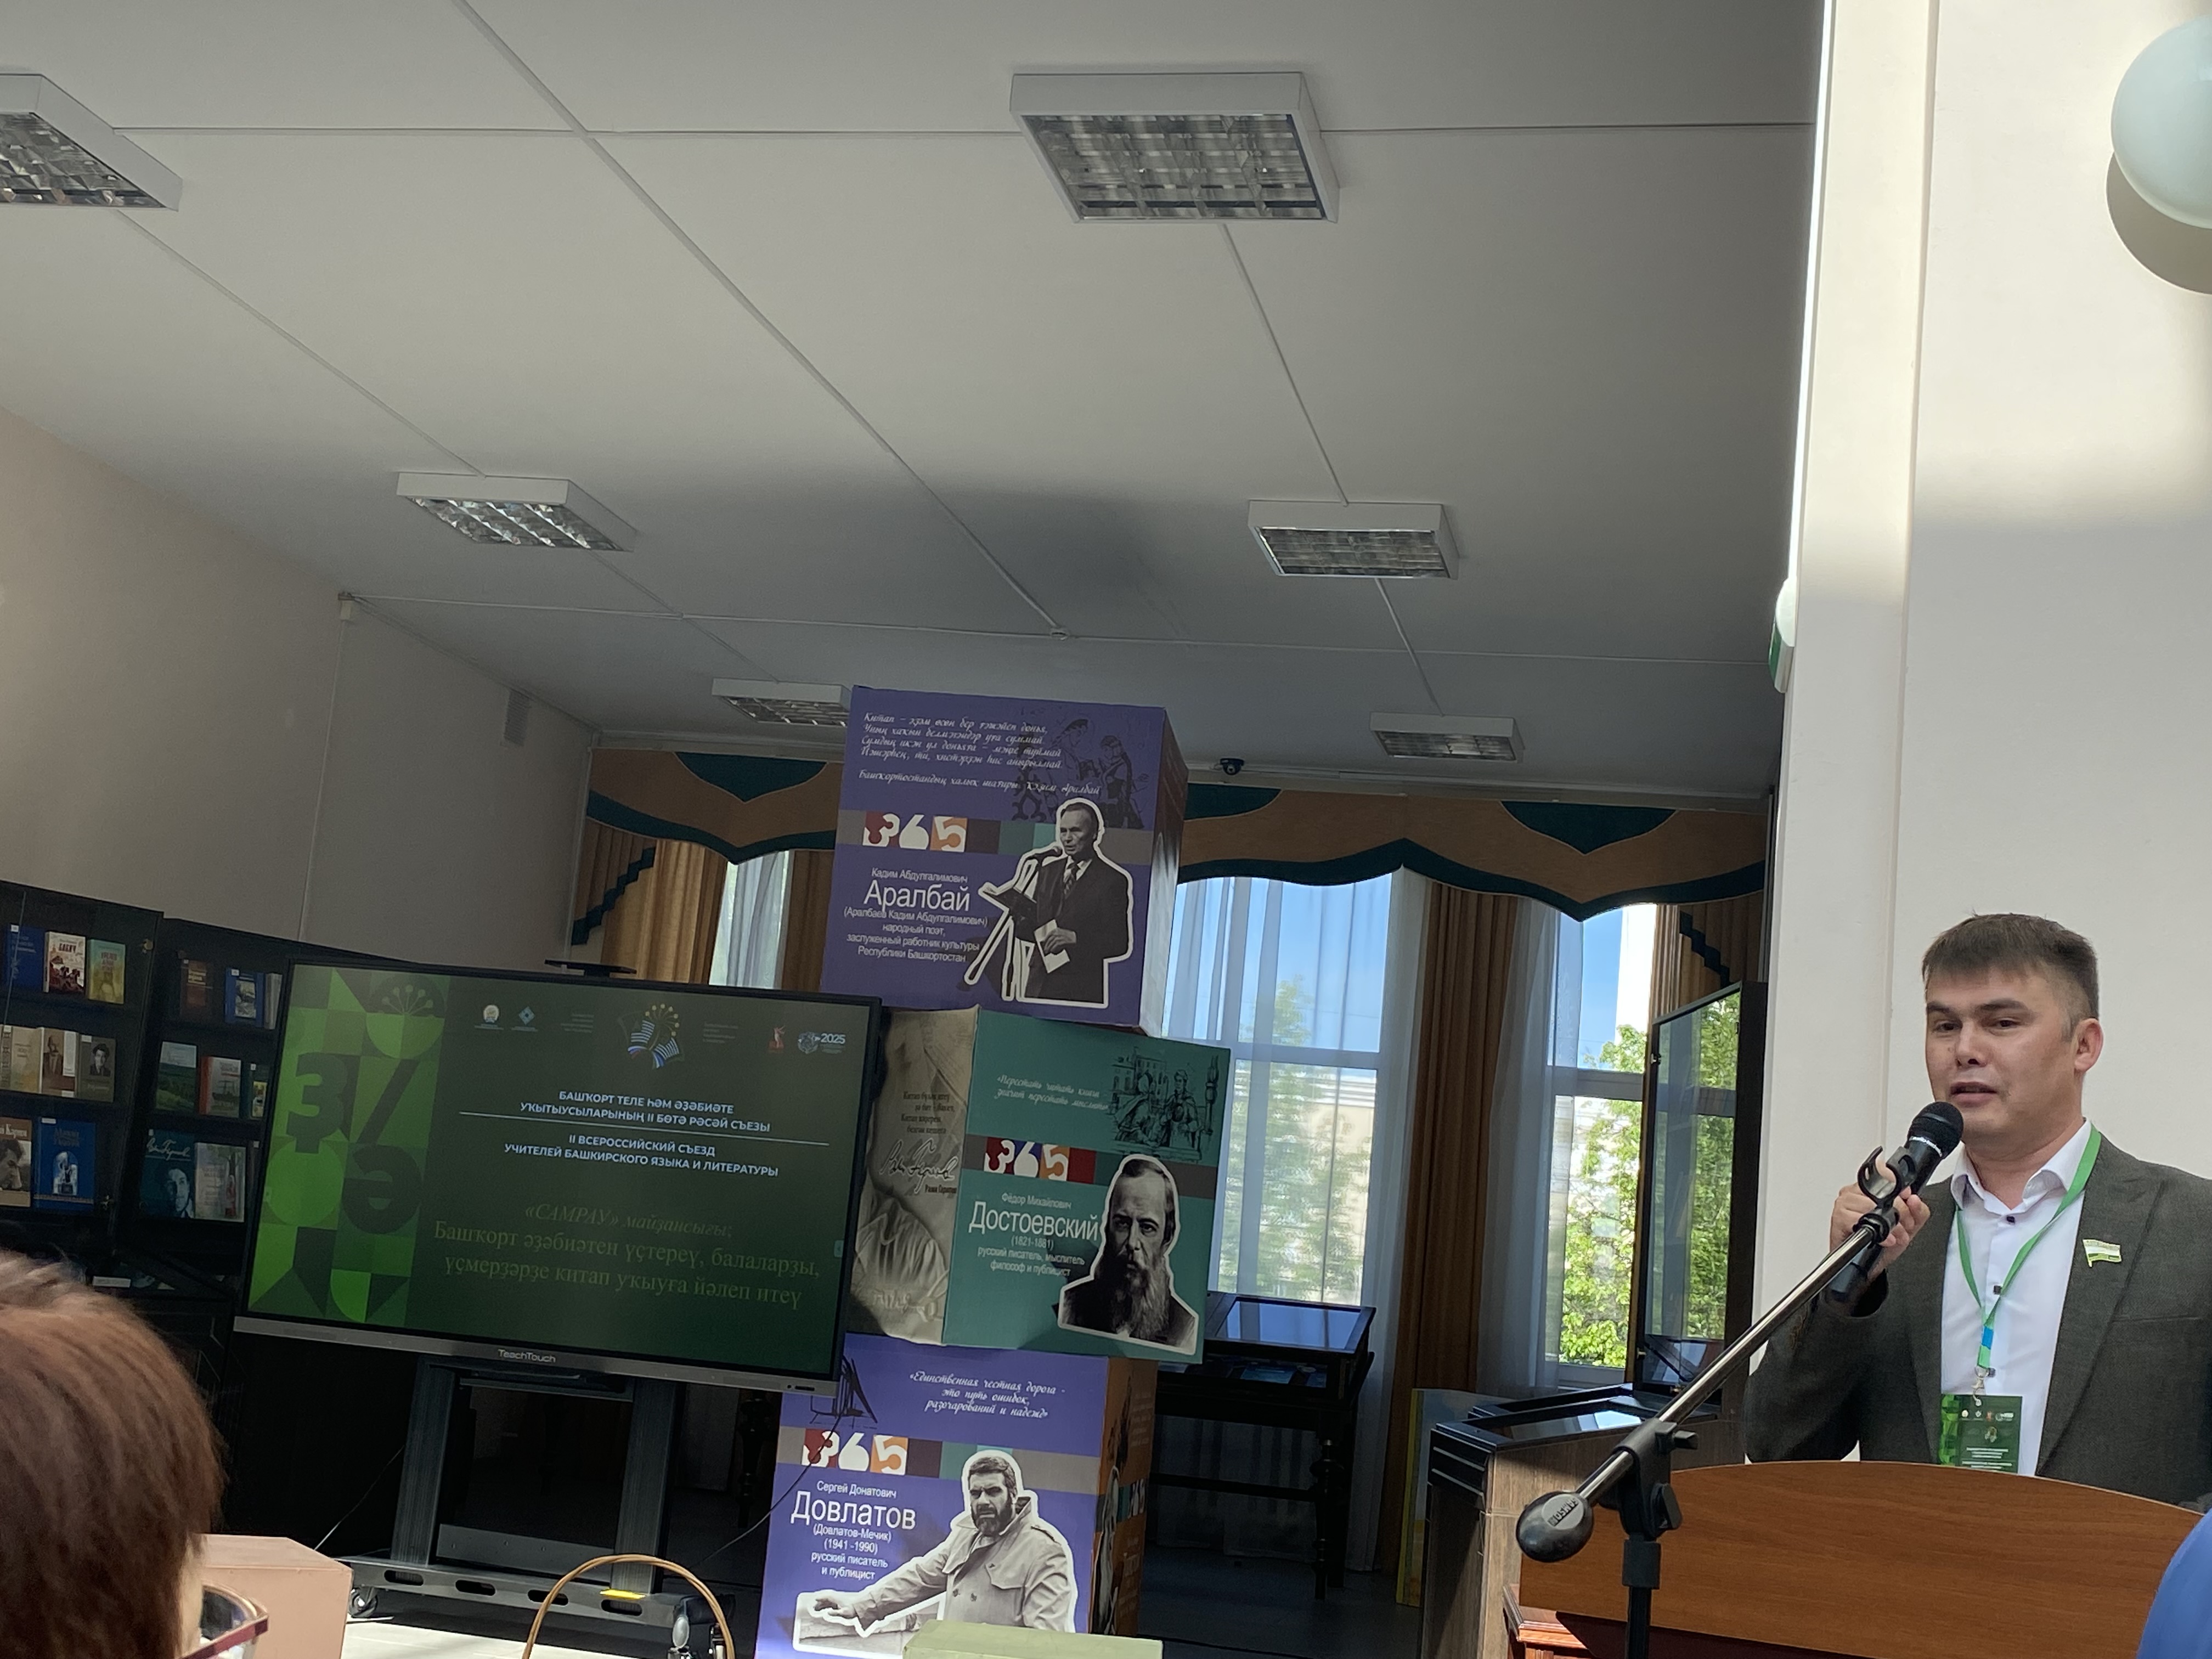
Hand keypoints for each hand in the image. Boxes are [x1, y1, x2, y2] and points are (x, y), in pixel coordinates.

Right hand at [805, 1591, 859, 1622]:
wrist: (861, 1603)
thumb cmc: (853, 1608)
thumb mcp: (844, 1612)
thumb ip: (835, 1613)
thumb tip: (827, 1612)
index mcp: (836, 1598)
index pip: (826, 1596)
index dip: (820, 1598)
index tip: (815, 1599)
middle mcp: (837, 1597)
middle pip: (826, 1598)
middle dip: (819, 1602)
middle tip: (813, 1607)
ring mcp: (839, 1598)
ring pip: (828, 1600)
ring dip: (822, 1603)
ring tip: (817, 1608)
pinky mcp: (841, 1601)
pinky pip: (831, 1602)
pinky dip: (827, 1604)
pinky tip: (826, 1609)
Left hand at [1041, 927, 1076, 954]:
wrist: (1079, 939)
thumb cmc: (1072, 938)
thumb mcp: (1063, 935)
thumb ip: (1057, 937)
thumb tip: (1051, 942)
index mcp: (1059, 930)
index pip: (1050, 933)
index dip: (1046, 939)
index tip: (1044, 943)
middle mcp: (1060, 932)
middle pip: (1050, 938)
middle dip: (1047, 945)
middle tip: (1045, 949)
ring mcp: (1062, 937)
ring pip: (1053, 942)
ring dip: (1049, 947)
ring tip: (1048, 951)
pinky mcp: (1065, 941)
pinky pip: (1057, 945)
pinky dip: (1054, 948)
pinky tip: (1053, 951)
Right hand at [1827, 1163, 1930, 1280]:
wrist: (1870, 1266)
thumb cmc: (1883, 1244)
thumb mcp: (1909, 1226)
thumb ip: (1918, 1211)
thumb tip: (1914, 1199)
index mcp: (1869, 1188)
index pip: (1883, 1173)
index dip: (1899, 1188)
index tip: (1909, 1202)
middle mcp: (1854, 1192)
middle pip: (1880, 1191)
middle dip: (1900, 1211)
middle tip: (1906, 1226)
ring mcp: (1844, 1204)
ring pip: (1869, 1205)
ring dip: (1889, 1224)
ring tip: (1896, 1236)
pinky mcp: (1838, 1218)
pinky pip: (1857, 1219)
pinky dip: (1876, 1232)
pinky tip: (1884, 1239)